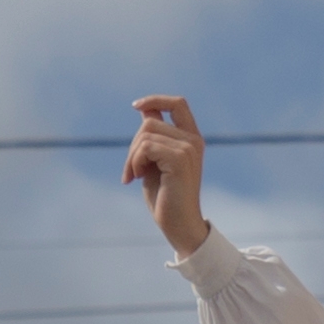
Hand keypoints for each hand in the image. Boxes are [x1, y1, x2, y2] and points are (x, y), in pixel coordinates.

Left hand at [122, 94, 207, 257]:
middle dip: (132, 145)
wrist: (178, 224)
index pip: (178, 103)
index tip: (136, 106)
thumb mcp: (155, 160)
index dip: (155, 99)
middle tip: (130, 170)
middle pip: (150, 121)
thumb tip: (144, 109)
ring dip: (131, 157)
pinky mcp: (180, 159)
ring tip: (132, 176)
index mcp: (191, 138)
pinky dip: (134, 162)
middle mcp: (193, 140)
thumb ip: (153, 137)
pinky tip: (135, 178)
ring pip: (145, 134)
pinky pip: (146, 147)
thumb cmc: (165, 196)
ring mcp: (189, 148)